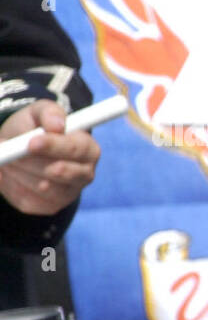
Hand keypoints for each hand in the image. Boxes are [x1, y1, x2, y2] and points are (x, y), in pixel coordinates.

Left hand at [0, 100, 99, 215]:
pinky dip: (12, 185)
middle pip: (59, 171)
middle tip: (8, 150)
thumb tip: (57, 125)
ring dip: (18, 172)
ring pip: (41, 187)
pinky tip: (10, 173)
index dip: (54, 146)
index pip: (76, 149)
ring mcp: (70, 193)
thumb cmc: (34, 129)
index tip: (31, 142)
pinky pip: (29, 200)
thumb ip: (49, 113)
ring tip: (7, 158)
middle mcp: (85, 174)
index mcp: (88, 149)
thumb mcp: (39, 112)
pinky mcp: (51, 207)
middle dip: (29, 161)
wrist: (20, 151)